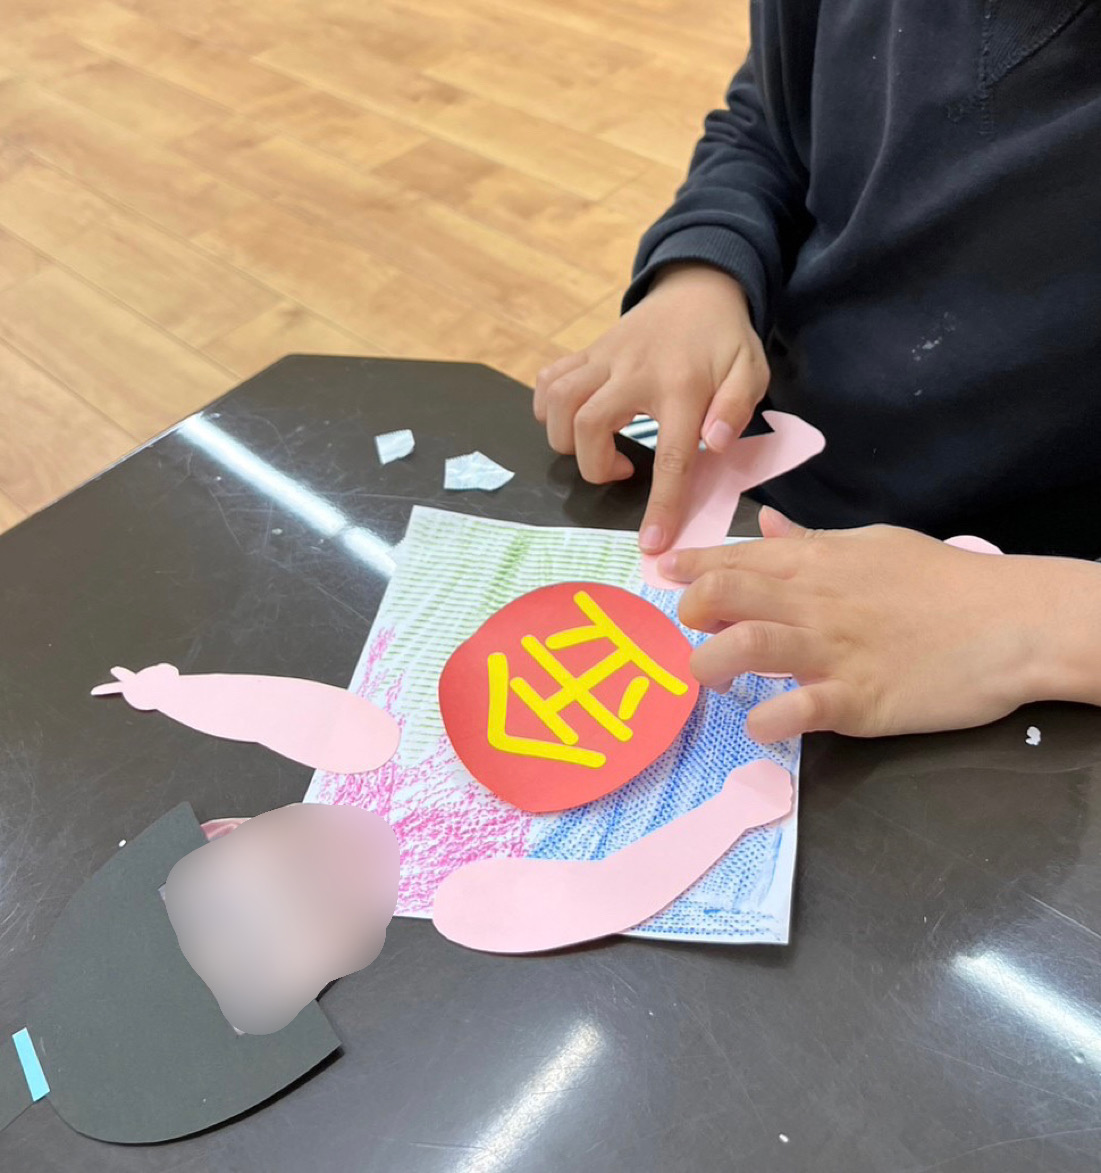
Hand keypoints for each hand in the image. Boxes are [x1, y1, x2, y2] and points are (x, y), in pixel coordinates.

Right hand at [534, 264, 768, 554]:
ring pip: (560, 402)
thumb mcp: (751, 370)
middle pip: (588, 425)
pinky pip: (549, 379)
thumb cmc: (725, 341)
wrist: (696, 288)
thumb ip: (736, 408)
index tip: (650, 542)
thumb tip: (715, 445)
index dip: (660, 504)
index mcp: (682, 388)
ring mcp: (604, 358)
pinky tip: (570, 420)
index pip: (670, 457)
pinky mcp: (587, 352)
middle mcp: (634, 372)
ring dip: (566, 438)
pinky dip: (547, 406)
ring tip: (594, 447)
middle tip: (620, 470)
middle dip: (593, 465)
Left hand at [661, 508, 1078, 742]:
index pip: (736, 557)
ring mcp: (833, 650)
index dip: (691, 565)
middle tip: (693, 629)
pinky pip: (797, 708)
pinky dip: (766, 721)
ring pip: (746, 645)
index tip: (662, 572)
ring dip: (711, 663)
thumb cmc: (942, 581)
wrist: (1011, 621)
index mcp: (817, 563)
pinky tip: (760, 725)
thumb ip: (814, 541)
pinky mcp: (857, 699)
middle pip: (725, 594)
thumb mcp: (874, 544)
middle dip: (691, 610)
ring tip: (711, 677)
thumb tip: (769, 524)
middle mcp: (813, 602)